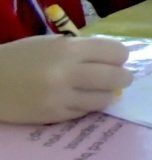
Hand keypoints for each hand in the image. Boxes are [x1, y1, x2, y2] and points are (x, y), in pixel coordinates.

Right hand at [0, 36, 132, 123]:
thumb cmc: (20, 58)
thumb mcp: (51, 44)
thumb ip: (81, 49)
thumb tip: (113, 60)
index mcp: (68, 49)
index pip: (115, 52)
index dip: (119, 56)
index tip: (117, 60)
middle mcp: (67, 73)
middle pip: (115, 77)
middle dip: (123, 78)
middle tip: (121, 78)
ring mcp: (60, 97)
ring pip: (103, 99)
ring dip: (107, 94)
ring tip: (100, 90)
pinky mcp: (53, 115)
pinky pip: (84, 112)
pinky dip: (87, 106)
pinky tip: (80, 99)